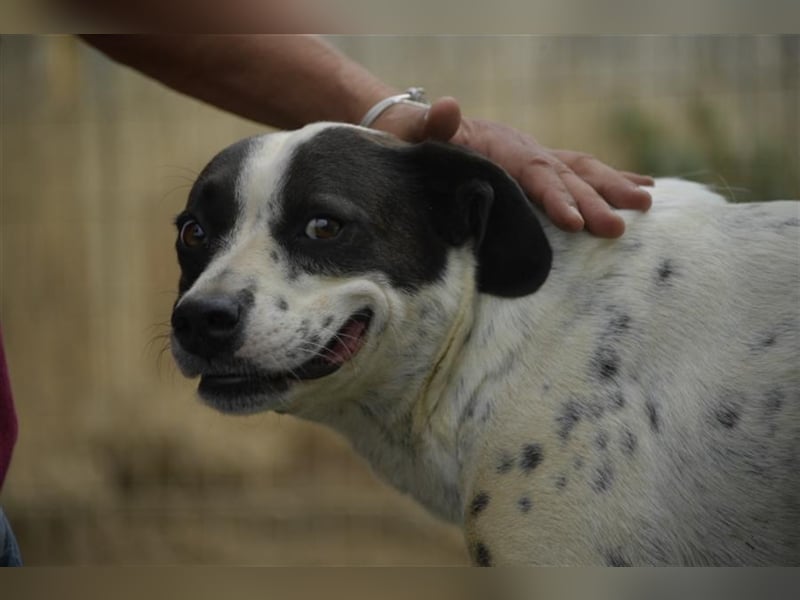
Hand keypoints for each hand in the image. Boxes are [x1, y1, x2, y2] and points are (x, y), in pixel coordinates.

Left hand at [373, 97, 652, 237]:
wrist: (421, 126)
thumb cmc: (416, 137)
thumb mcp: (415, 131)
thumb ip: (431, 124)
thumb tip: (447, 105)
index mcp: (502, 147)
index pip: (535, 173)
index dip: (555, 196)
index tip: (574, 221)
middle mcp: (527, 149)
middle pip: (566, 176)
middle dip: (594, 202)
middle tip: (617, 230)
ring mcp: (537, 155)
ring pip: (583, 170)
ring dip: (614, 186)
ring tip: (647, 204)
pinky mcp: (541, 164)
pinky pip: (580, 170)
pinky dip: (613, 177)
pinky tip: (644, 188)